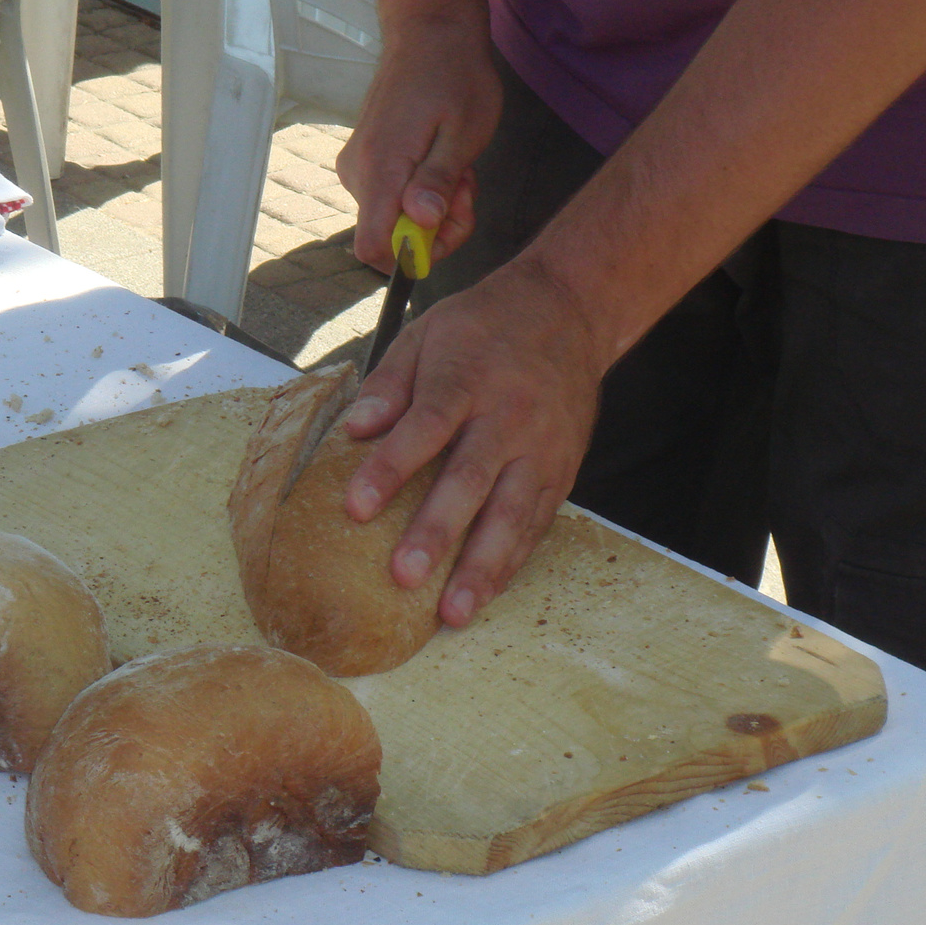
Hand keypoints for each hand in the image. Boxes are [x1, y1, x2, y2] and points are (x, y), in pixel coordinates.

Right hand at [336, 26, 501, 272]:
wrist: (429, 30)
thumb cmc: (454, 75)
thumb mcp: (465, 131)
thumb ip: (438, 180)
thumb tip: (420, 222)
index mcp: (381, 168)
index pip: (373, 247)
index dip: (412, 255)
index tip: (446, 226)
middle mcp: (357, 172)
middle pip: (388, 237)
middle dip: (435, 226)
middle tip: (465, 187)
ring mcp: (356, 166)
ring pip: (392, 219)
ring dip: (431, 207)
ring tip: (456, 166)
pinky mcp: (363, 160)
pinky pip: (390, 198)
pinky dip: (420, 192)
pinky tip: (440, 162)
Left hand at [342, 256, 608, 626]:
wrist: (570, 312)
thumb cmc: (486, 327)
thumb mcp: (428, 334)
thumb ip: (390, 384)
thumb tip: (355, 430)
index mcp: (468, 378)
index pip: (427, 426)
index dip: (391, 468)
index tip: (355, 508)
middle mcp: (510, 417)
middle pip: (472, 480)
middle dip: (437, 531)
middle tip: (404, 576)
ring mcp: (542, 449)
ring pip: (513, 514)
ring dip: (482, 567)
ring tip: (453, 612)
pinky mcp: (562, 471)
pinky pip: (536, 525)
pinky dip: (511, 563)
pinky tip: (484, 594)